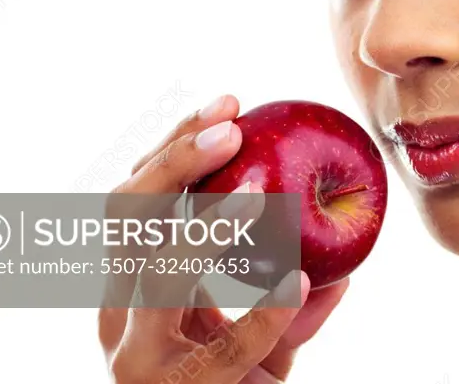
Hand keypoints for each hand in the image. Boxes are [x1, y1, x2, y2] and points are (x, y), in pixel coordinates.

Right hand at [97, 94, 349, 382]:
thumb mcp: (255, 344)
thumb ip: (286, 307)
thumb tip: (339, 269)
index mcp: (130, 285)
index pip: (137, 197)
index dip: (176, 144)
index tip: (229, 104)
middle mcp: (118, 313)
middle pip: (125, 216)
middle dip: (176, 160)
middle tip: (233, 126)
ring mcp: (135, 354)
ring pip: (150, 270)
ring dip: (207, 224)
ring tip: (260, 193)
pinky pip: (221, 347)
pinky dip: (263, 313)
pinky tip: (299, 285)